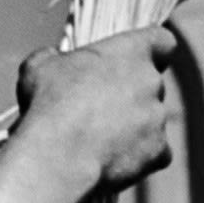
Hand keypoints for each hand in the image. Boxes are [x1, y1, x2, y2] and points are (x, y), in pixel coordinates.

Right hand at [14, 27, 175, 194]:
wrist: (58, 157)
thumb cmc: (49, 104)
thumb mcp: (40, 66)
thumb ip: (54, 57)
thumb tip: (51, 59)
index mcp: (132, 51)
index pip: (163, 40)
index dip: (153, 49)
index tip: (137, 59)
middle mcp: (152, 82)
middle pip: (150, 84)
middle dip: (131, 94)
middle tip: (100, 109)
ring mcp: (158, 118)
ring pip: (152, 120)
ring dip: (134, 127)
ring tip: (99, 141)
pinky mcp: (159, 152)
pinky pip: (156, 153)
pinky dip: (140, 157)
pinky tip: (113, 161)